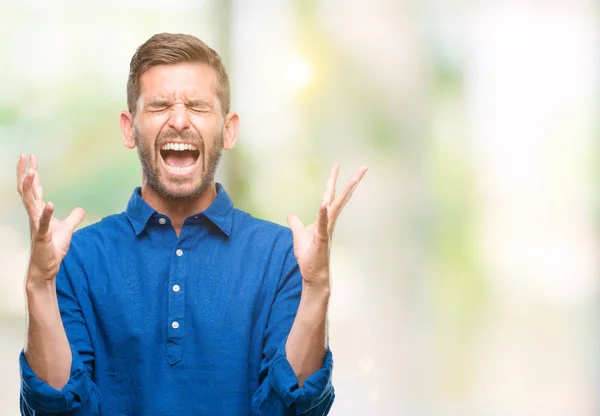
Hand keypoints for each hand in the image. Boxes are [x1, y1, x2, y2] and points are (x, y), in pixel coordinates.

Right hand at [17, 154, 84, 286]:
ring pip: (30, 203)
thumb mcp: (67, 229)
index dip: (31, 173)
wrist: (47, 267)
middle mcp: (34, 216)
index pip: (33, 188)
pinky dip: (46, 214)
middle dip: (24, 173)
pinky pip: (43, 223)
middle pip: (26, 190)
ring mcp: (36, 225)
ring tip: (32, 173)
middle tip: (24, 156)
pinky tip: (50, 204)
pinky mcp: (41, 236)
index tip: (30, 158)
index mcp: (39, 212)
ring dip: (30, 188)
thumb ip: (73, 218)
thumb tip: (81, 209)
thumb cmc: (52, 248)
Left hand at [287, 163, 366, 290]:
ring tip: (354, 178)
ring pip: (336, 207)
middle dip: (351, 182)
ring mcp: (327, 230)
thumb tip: (291, 215)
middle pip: (340, 197)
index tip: (337, 165)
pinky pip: (322, 223)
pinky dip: (322, 213)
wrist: (313, 275)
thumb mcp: (298, 235)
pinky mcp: (322, 239)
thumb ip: (296, 224)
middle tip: (364, 167)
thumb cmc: (309, 257)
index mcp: (325, 219)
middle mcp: (330, 222)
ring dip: (345, 192)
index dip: (333, 180)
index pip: (330, 196)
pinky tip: (323, 202)